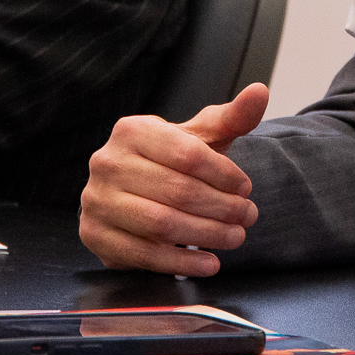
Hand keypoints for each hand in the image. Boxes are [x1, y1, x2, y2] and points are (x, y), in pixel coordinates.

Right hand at [78, 83, 270, 275]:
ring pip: (161, 224)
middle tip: (247, 216)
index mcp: (131, 130)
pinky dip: (182, 263)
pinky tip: (209, 263)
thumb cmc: (171, 161)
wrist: (133, 191)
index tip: (246, 188)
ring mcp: (97, 201)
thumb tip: (260, 92)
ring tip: (235, 237)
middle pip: (177, 191)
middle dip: (221, 207)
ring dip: (206, 235)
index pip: (187, 154)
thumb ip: (232, 117)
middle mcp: (107, 162)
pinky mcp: (94, 235)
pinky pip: (144, 254)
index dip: (223, 174)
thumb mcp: (201, 137)